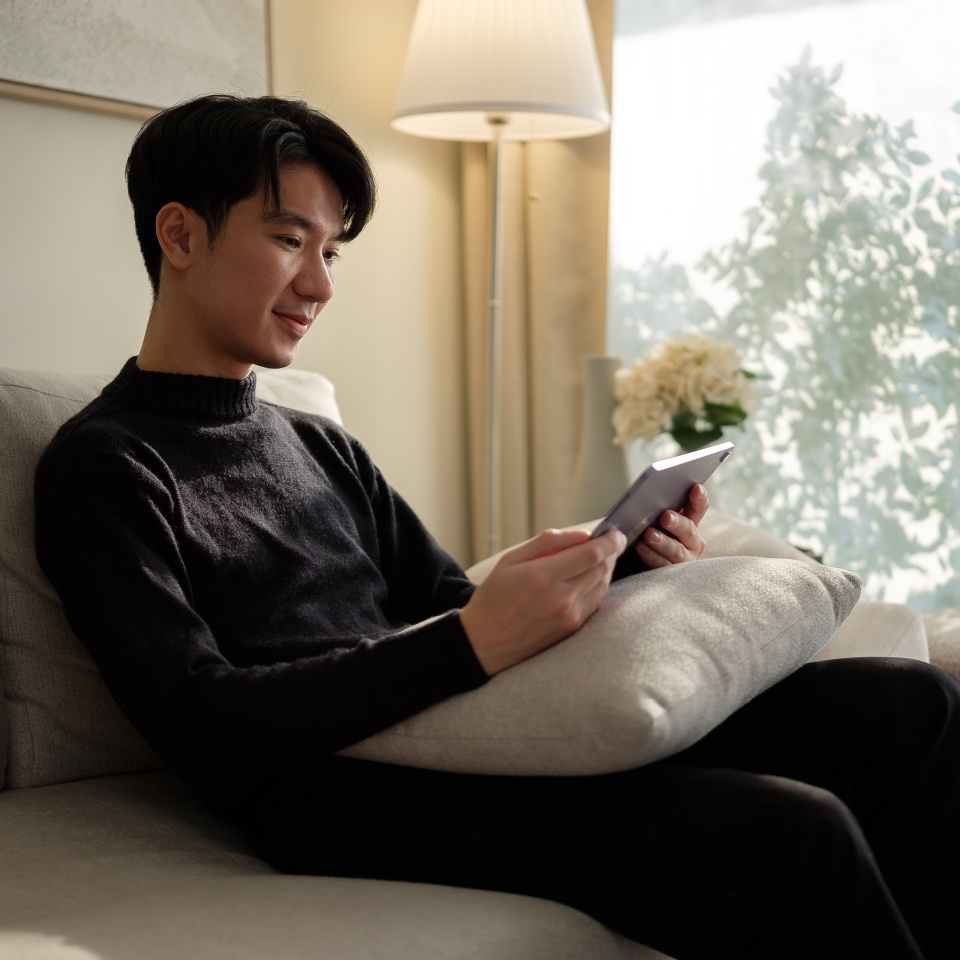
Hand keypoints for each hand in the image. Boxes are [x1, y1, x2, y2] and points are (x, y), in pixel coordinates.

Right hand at [460, 528, 626, 675]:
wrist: (484, 642)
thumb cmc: (494, 597)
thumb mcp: (511, 559)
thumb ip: (547, 542)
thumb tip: (582, 534)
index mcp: (543, 576)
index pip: (592, 554)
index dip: (610, 541)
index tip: (615, 532)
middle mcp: (561, 598)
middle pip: (602, 569)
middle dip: (611, 552)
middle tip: (611, 541)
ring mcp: (569, 616)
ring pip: (603, 585)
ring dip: (606, 568)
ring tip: (598, 557)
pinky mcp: (572, 629)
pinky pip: (596, 601)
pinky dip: (598, 586)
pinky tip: (590, 577)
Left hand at [633, 483, 708, 568]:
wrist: (637, 561)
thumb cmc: (649, 531)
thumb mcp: (655, 518)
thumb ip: (658, 508)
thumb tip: (650, 494)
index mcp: (691, 522)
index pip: (699, 508)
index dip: (699, 498)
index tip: (696, 488)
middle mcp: (693, 541)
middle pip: (689, 530)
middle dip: (677, 523)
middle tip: (666, 516)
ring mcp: (684, 559)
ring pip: (677, 550)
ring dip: (663, 542)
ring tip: (649, 534)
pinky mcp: (671, 573)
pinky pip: (662, 565)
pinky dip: (651, 555)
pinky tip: (640, 547)